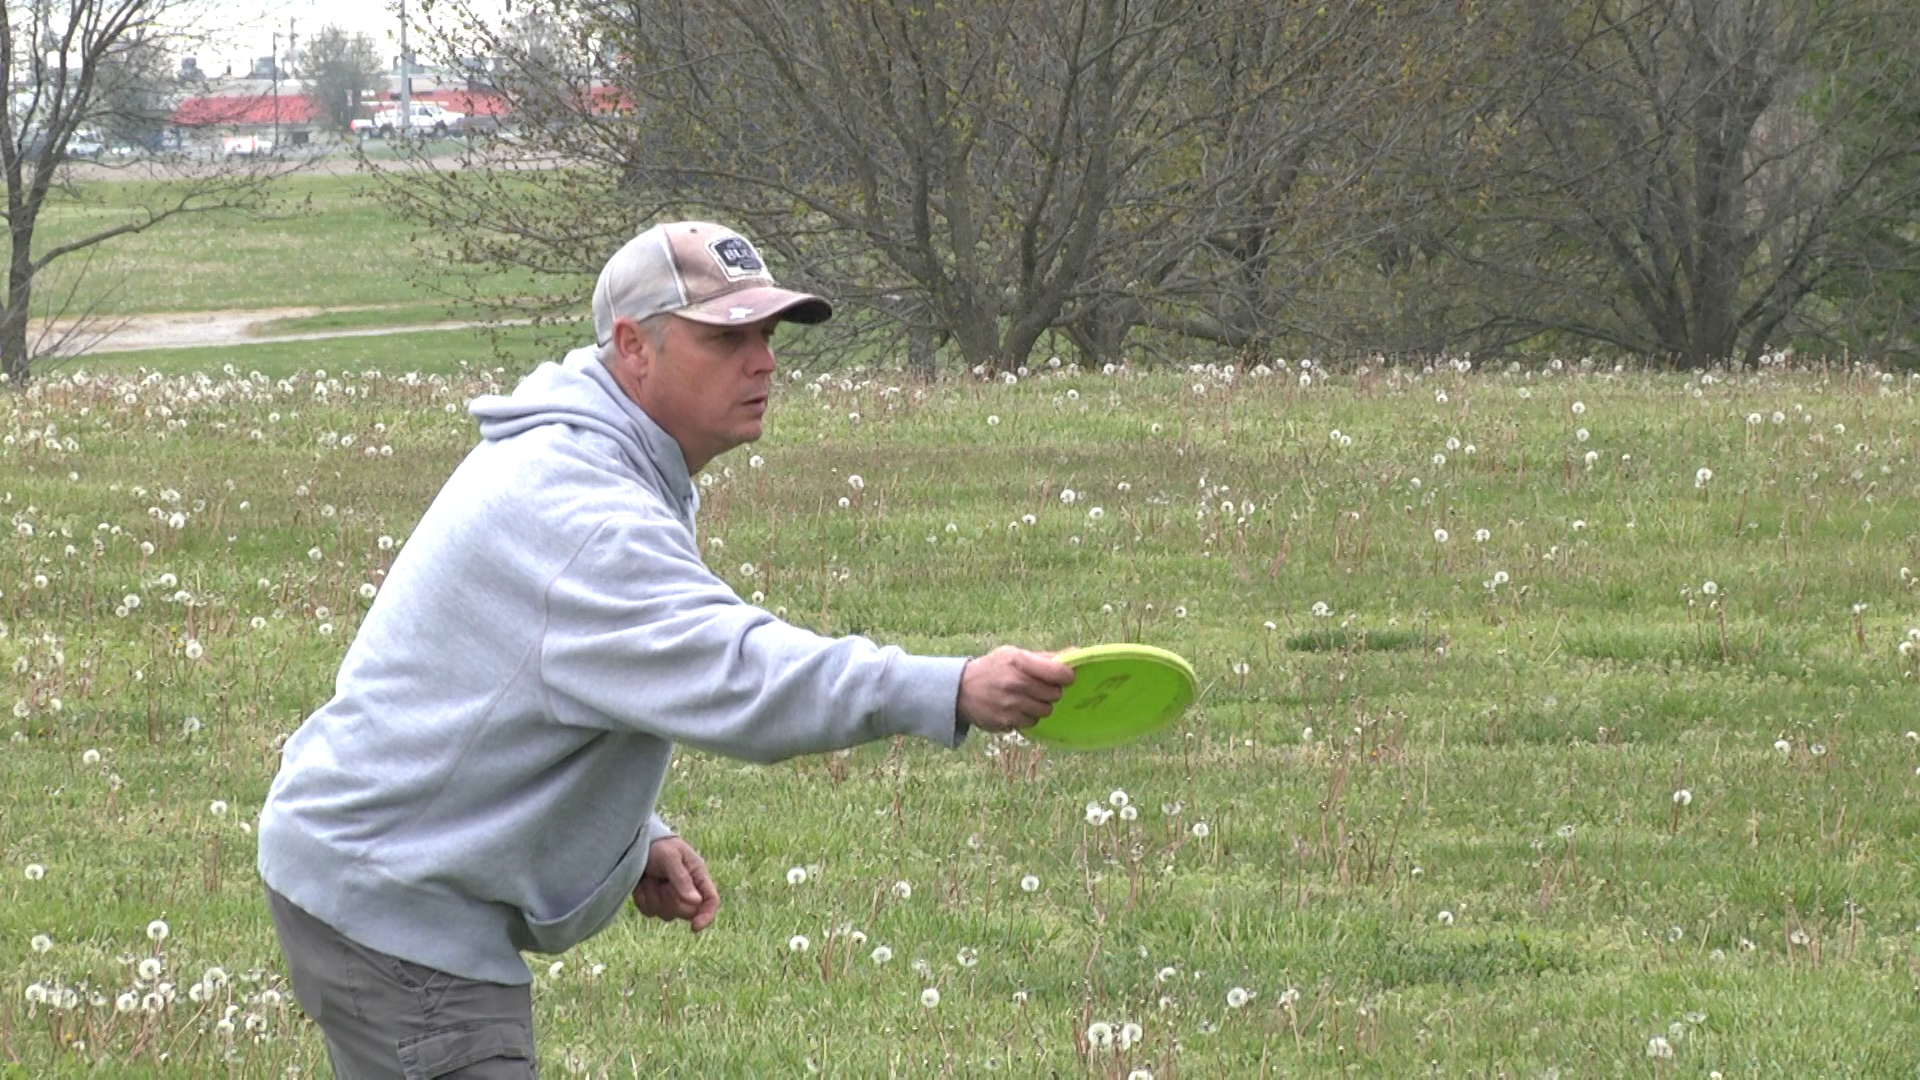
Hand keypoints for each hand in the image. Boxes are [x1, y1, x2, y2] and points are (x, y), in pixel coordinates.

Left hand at [631, 836, 719, 931]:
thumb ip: (682, 879)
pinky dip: (643, 899)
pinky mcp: (654, 902)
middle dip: (672, 901)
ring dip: (654, 897)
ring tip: (650, 878)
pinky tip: (641, 884)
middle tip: (662, 882)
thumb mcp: (670, 858)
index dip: (707, 916)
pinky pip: (649, 912)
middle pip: (687, 912)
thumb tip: (696, 902)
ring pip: (666, 914)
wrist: (636, 845)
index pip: (711, 901)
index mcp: (698, 876)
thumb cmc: (659, 846)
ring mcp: (670, 898)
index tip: (695, 927)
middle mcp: (687, 890)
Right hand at [956, 646, 1075, 732]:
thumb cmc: (993, 668)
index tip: (1064, 677)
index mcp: (1018, 661)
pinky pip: (1031, 723)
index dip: (1066, 676)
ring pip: (1045, 711)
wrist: (961, 689)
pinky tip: (1016, 708)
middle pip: (1054, 694)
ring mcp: (1010, 704)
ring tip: (1027, 698)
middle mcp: (1015, 683)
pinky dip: (1028, 717)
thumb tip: (1075, 654)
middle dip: (1051, 692)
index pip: (1058, 673)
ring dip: (1040, 705)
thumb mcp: (1014, 654)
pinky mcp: (1005, 721)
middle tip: (1041, 688)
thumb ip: (1044, 658)